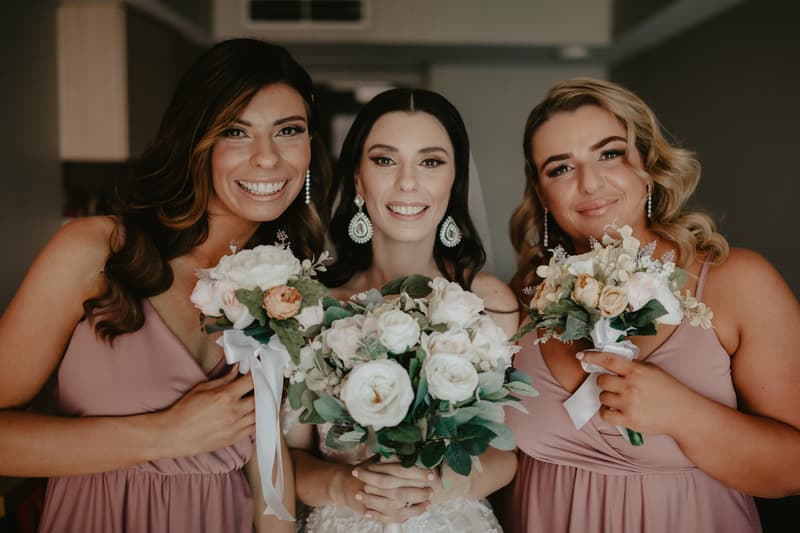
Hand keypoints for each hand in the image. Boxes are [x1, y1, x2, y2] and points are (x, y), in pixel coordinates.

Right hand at [156, 364, 255, 457]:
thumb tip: (237, 369)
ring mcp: (235, 427)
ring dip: (264, 405)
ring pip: (261, 414)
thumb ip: (224, 379)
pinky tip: (258, 414)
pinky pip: (255, 428)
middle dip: (264, 389)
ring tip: (264, 399)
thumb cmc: (184, 410)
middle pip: (261, 398)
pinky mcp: (234, 439)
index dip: (258, 374)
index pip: (251, 382)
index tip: (260, 371)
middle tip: (266, 384)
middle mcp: (234, 412)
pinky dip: (259, 420)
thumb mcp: (202, 388)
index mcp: (225, 396)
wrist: (173, 435)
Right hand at [353, 456, 433, 522]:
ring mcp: (373, 500)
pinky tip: (416, 511)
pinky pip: (391, 517)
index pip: (401, 471)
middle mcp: (375, 486)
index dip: (418, 473)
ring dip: (415, 506)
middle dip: (419, 491)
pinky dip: (404, 516)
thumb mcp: (376, 460)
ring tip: (428, 502)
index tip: (431, 474)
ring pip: (397, 506)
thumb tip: (412, 453)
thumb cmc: (364, 470)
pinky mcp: (372, 511)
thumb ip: (391, 458)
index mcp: (378, 469)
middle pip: (401, 490)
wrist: (344, 484)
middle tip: (431, 489)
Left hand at [580, 351, 696, 435]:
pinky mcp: (629, 420)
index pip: (608, 360)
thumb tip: (610, 362)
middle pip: (601, 381)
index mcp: (637, 370)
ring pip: (602, 397)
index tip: (581, 356)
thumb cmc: (668, 390)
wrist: (684, 414)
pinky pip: (605, 414)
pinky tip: (616, 410)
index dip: (592, 357)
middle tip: (614, 386)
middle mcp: (631, 386)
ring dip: (607, 398)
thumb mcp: (652, 370)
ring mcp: (629, 404)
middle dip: (605, 383)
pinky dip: (607, 412)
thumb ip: (632, 366)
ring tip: (620, 399)